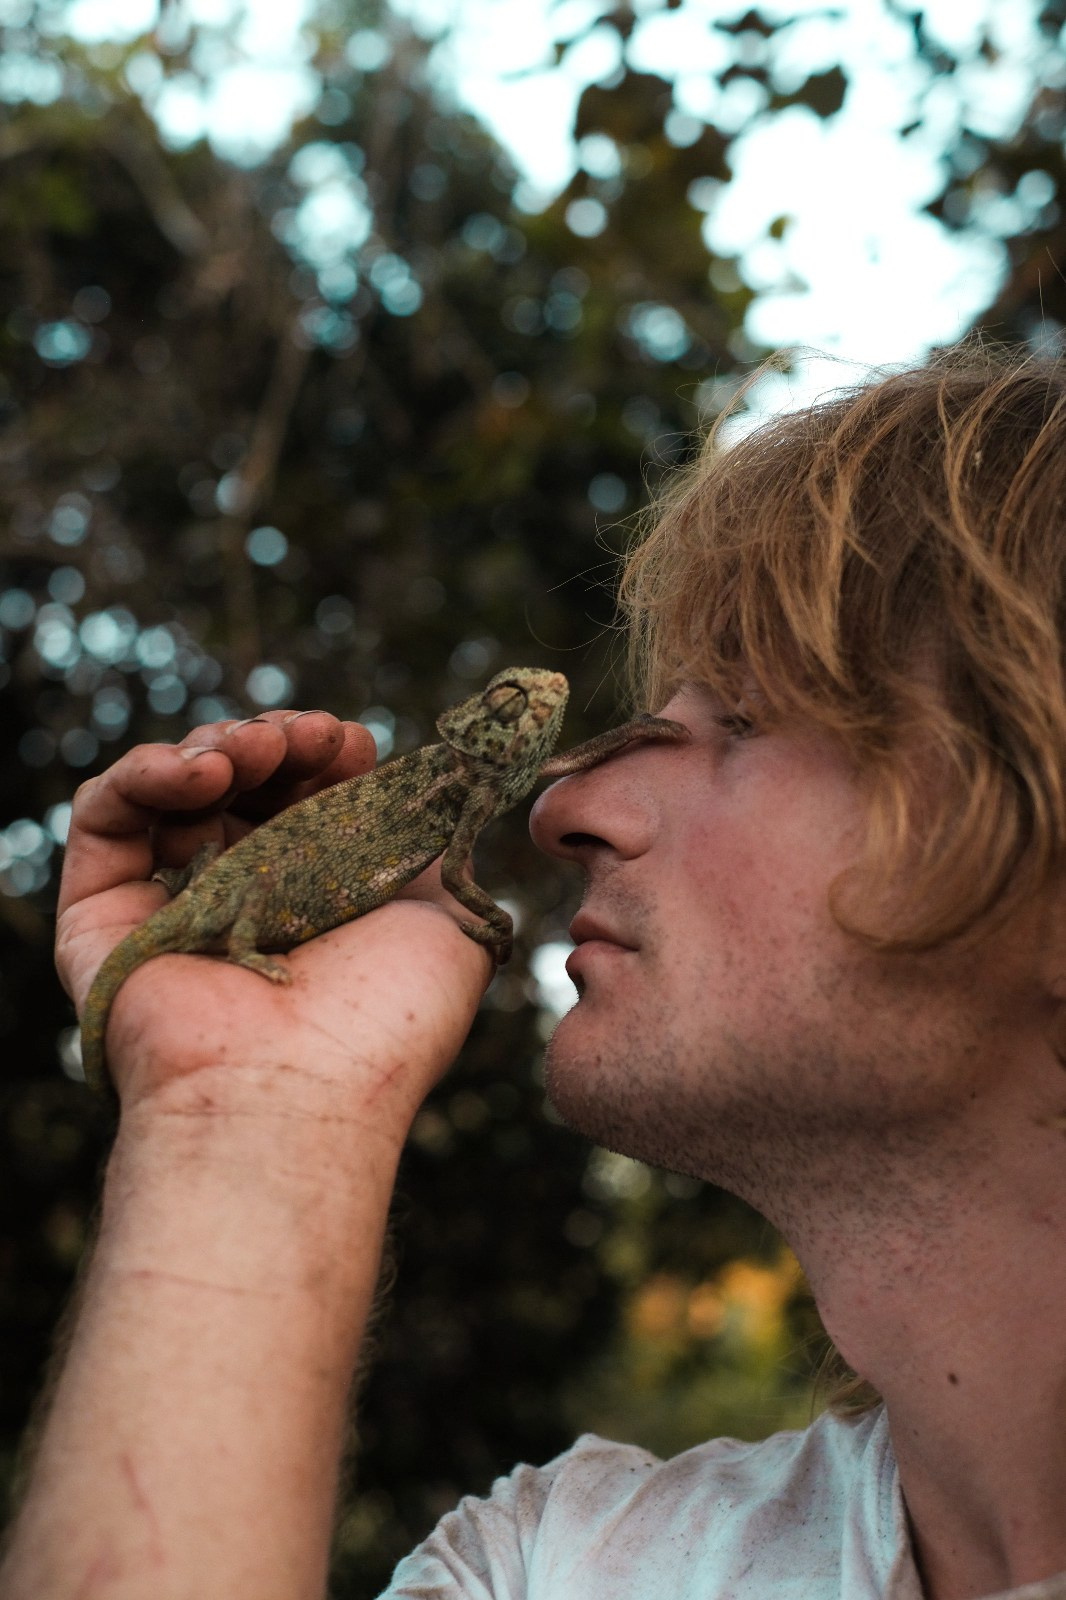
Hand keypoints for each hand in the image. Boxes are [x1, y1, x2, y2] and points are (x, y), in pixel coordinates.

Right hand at [56, 710, 491, 1128]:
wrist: (302, 1094)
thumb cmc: (388, 1022)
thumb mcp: (450, 921)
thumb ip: (445, 853)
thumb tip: (449, 795)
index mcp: (320, 896)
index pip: (306, 795)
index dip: (325, 754)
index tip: (349, 743)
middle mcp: (245, 899)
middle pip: (240, 782)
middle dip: (273, 740)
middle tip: (299, 740)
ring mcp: (174, 906)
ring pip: (172, 790)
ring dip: (213, 746)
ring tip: (250, 754)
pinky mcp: (102, 919)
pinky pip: (104, 820)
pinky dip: (143, 773)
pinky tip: (195, 775)